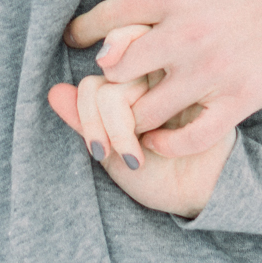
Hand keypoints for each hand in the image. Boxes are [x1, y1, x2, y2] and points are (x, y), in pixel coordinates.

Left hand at [47, 71, 234, 218]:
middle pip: (106, 82)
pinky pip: (163, 107)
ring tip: (136, 155)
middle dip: (101, 126)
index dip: (87, 118)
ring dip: (122, 134)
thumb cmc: (158, 172)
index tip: (100, 151)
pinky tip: (160, 148)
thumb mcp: (114, 149)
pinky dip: (157, 138)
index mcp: (134, 76)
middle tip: (116, 153)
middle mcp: (159, 70)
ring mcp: (186, 79)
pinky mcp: (209, 100)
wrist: (204, 192)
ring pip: (126, 91)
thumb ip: (86, 120)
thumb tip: (53, 92)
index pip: (93, 83)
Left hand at [63, 0, 261, 156]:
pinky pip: (192, 136)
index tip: (75, 39)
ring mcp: (212, 71)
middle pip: (118, 70)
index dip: (82, 31)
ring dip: (132, 114)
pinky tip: (157, 137)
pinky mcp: (240, 98)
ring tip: (126, 114)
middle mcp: (186, 35)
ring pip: (148, 109)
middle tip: (103, 83)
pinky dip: (168, 142)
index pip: (106, 19)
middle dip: (106, 77)